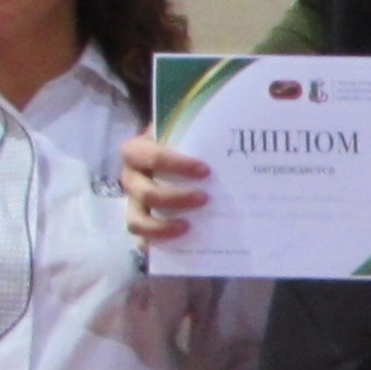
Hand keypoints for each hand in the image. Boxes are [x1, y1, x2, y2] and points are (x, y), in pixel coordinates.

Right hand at [121, 128, 208, 243]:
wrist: (172, 159)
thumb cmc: (182, 142)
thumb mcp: (187, 129)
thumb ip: (199, 127)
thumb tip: (239, 126)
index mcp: (137, 151)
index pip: (150, 156)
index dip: (176, 164)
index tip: (206, 170)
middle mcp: (131, 178)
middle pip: (145, 192)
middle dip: (176, 197)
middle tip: (205, 198)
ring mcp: (134, 203)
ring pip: (137, 221)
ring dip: (162, 226)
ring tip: (189, 226)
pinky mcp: (141, 224)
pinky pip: (141, 239)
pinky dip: (157, 243)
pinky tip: (179, 243)